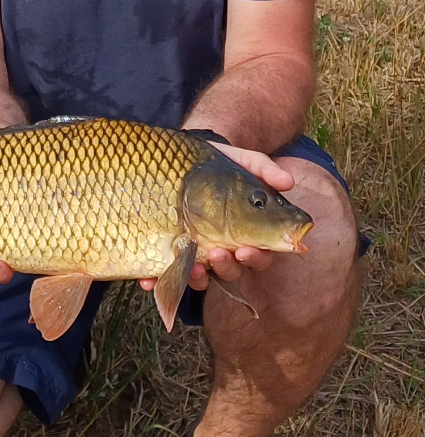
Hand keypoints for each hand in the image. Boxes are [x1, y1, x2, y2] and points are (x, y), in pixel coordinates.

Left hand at [139, 140, 295, 291]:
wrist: (174, 157)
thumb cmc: (215, 163)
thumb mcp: (239, 160)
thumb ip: (264, 169)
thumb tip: (289, 182)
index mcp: (247, 234)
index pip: (260, 256)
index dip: (255, 258)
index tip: (245, 250)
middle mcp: (224, 249)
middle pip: (232, 271)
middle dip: (226, 267)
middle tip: (217, 254)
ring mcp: (195, 252)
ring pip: (201, 277)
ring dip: (196, 278)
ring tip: (190, 266)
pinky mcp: (167, 251)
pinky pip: (162, 272)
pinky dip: (155, 279)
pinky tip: (146, 279)